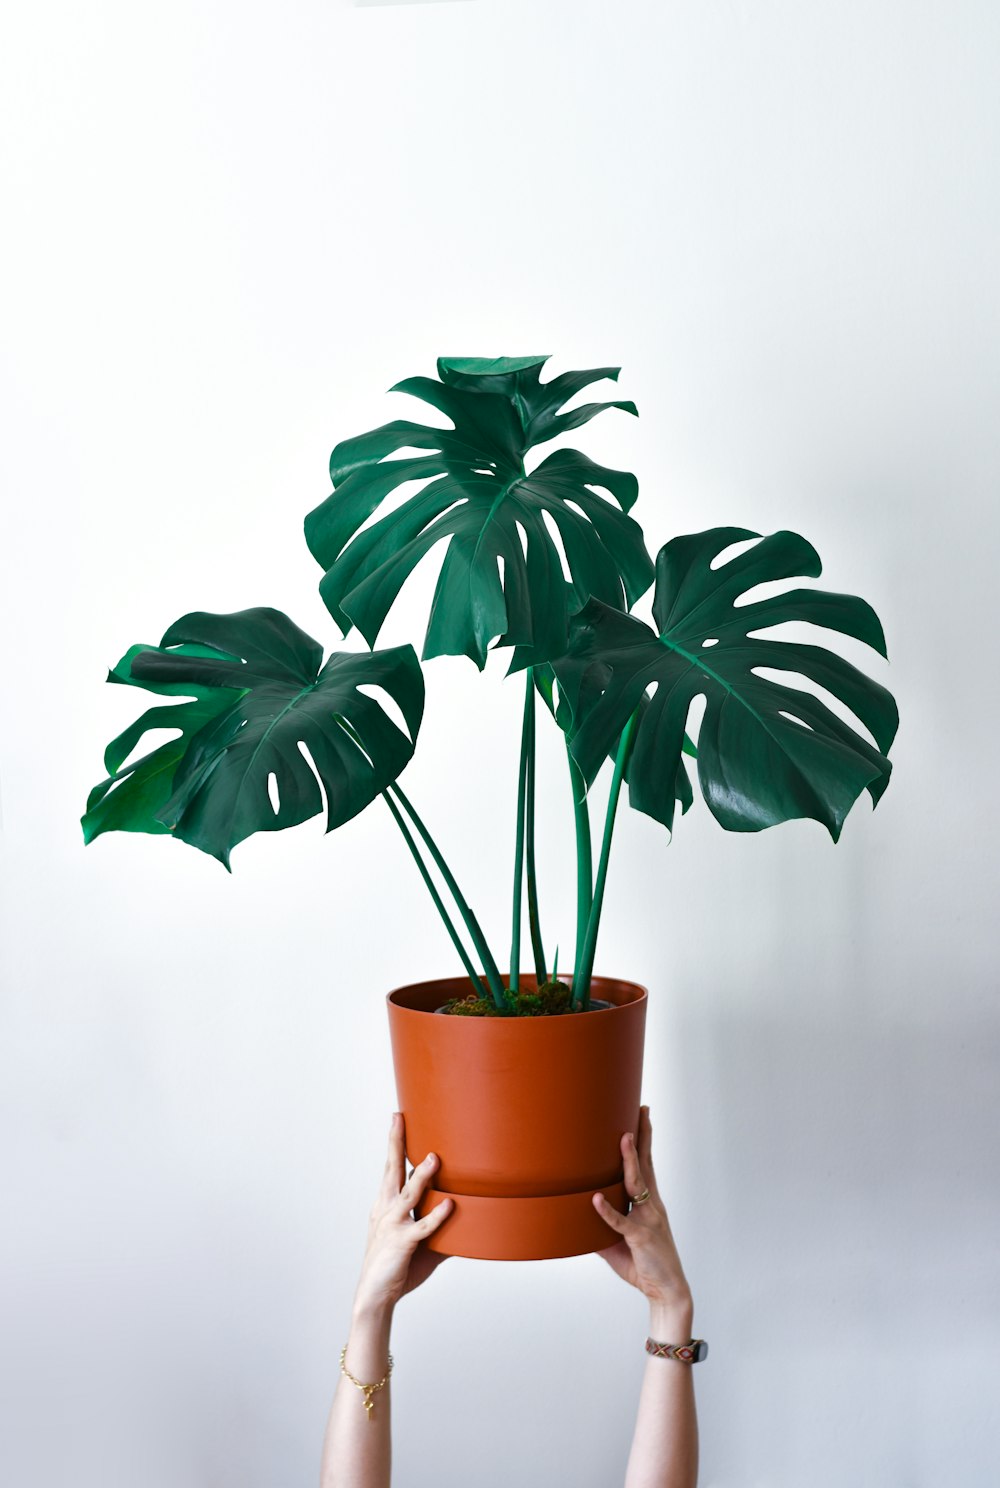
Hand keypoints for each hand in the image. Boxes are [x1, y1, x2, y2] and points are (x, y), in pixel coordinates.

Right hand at [352, 1112, 451, 1319]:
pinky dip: (437, 1216)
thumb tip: (473, 1224)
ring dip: (422, 1176)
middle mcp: (386, 1209)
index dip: (394, 1144)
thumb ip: (444, 1229)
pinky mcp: (402, 1243)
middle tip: (398, 1118)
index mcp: (386, 1205)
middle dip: (395, 1143)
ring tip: (435, 1158)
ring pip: (409, 1194)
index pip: (391, 1168)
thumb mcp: (421, 1243)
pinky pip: (422, 1227)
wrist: (375, 1296)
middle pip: (391, 1170)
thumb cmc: (397, 1267)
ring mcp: (392, 1225)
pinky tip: (450, 1204)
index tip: (398, 1119)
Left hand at [593, 1106, 692, 1332]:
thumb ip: (600, 1227)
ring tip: (622, 1138)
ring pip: (636, 1185)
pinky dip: (607, 1211)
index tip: (640, 1116)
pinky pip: (621, 1222)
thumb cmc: (643, 1265)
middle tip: (641, 1109)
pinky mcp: (640, 1238)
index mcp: (648, 1204)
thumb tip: (574, 1217)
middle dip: (643, 1136)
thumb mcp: (617, 1243)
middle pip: (647, 1164)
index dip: (643, 1141)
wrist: (667, 1291)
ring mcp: (648, 1220)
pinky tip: (595, 1199)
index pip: (646, 1165)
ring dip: (629, 1161)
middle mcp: (652, 1206)